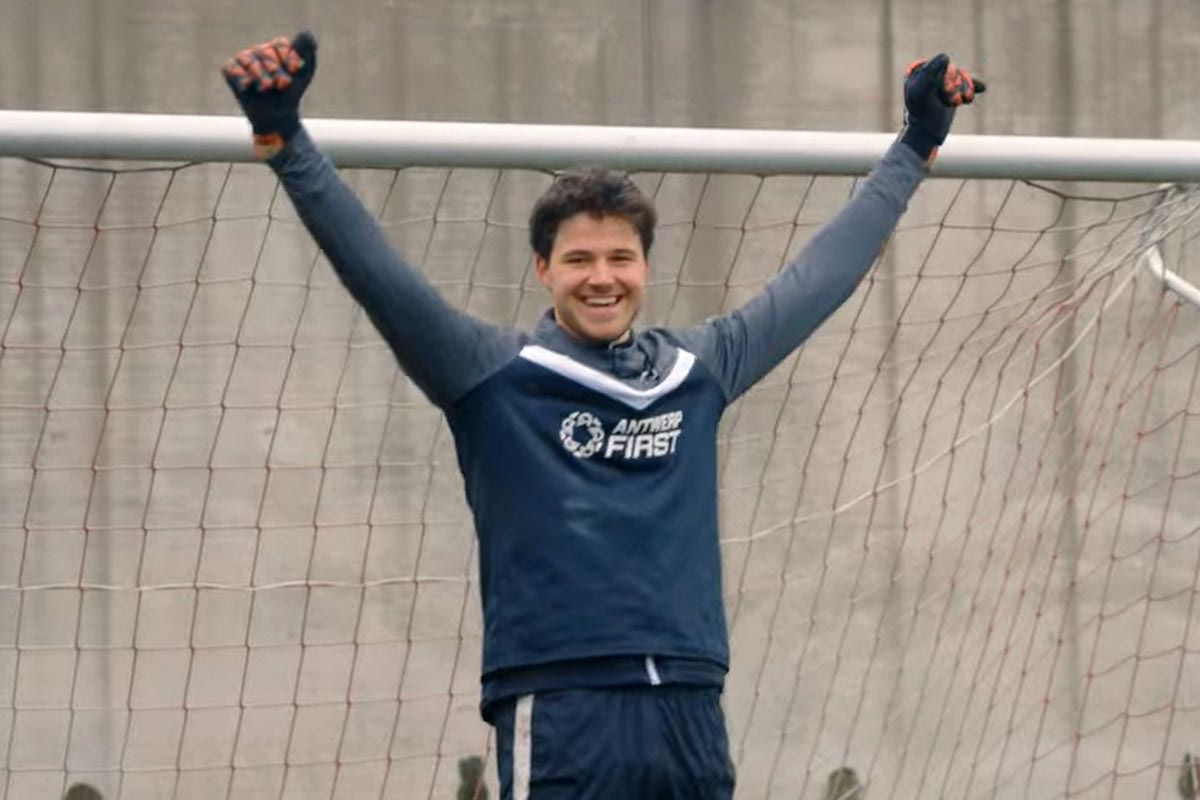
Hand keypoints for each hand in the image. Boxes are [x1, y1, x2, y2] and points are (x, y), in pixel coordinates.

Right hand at [221, 31, 317, 156]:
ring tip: (267, 88)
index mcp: (277, 46)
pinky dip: (242, 79)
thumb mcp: (305, 72)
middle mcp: (259, 49)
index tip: (294, 74)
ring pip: (249, 60)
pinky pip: (232, 69)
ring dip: (261, 77)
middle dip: (276, 72)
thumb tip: (306, 32)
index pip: (280, 45)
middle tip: (281, 86)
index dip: (288, 61)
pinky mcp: (230, 70)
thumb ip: (307, 51)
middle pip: (266, 53)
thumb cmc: (291, 93)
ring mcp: (243, 58)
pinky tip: (249, 87)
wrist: (277, 116)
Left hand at [900, 53, 984, 161]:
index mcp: (918, 70)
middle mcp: (929, 74)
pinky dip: (970, 90)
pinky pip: (965, 85)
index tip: (944, 91)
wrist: (925, 134)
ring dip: (964, 89)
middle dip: (955, 85)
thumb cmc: (920, 113)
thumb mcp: (922, 92)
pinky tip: (977, 92)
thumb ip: (931, 72)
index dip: (945, 78)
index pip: (940, 64)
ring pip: (960, 78)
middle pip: (952, 70)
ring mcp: (940, 83)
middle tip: (951, 100)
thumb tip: (945, 56)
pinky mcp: (950, 93)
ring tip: (959, 102)